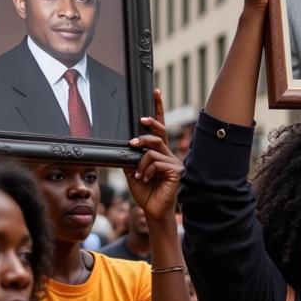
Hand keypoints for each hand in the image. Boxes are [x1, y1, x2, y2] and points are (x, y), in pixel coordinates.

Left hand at [126, 87, 183, 223]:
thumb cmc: (145, 192)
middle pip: (159, 132)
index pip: (159, 127)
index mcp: (159, 152)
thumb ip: (130, 157)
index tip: (156, 91)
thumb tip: (125, 145)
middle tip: (133, 139)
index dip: (158, 108)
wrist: (152, 210)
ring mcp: (173, 162)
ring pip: (152, 149)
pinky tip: (146, 180)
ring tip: (138, 173)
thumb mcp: (132, 171)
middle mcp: (168, 154)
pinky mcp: (175, 170)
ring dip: (140, 161)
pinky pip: (155, 161)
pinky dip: (146, 170)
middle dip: (147, 128)